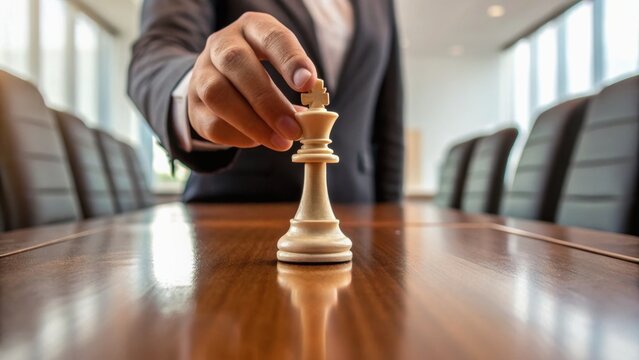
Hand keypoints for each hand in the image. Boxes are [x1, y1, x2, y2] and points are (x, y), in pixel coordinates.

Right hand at [187, 12, 316, 150]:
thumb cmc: (260, 68)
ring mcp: (201, 73)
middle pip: (236, 64)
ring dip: (252, 124)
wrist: (218, 75)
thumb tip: (308, 118)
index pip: (270, 36)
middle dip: (268, 101)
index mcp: (251, 28)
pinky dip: (238, 136)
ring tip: (280, 142)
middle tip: (293, 128)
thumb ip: (296, 84)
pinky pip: (211, 123)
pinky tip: (259, 141)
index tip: (307, 84)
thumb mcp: (280, 63)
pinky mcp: (192, 104)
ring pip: (217, 95)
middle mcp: (220, 44)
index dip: (289, 60)